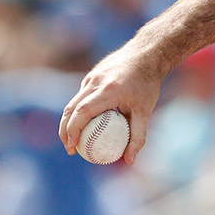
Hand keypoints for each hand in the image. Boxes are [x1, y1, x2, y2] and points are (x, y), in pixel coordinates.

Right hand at [59, 48, 163, 164]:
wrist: (148, 53)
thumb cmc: (149, 84)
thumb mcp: (146, 110)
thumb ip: (138, 135)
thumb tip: (131, 160)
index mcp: (108, 90)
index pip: (82, 112)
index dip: (73, 131)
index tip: (72, 147)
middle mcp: (96, 82)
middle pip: (71, 109)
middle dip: (65, 131)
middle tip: (70, 148)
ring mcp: (92, 77)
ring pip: (73, 101)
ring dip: (69, 121)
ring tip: (73, 139)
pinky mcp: (92, 75)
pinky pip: (81, 95)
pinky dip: (79, 109)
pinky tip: (85, 122)